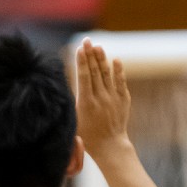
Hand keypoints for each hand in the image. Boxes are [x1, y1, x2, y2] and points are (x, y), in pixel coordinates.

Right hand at [75, 38, 132, 159]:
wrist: (109, 146)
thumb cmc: (87, 136)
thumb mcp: (74, 120)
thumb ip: (73, 103)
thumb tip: (64, 89)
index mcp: (86, 103)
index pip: (84, 76)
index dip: (82, 61)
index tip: (80, 48)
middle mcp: (100, 98)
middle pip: (95, 71)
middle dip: (90, 54)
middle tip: (87, 40)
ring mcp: (113, 98)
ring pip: (106, 74)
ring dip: (102, 59)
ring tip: (98, 47)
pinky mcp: (122, 100)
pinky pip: (120, 82)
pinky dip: (117, 70)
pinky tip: (115, 60)